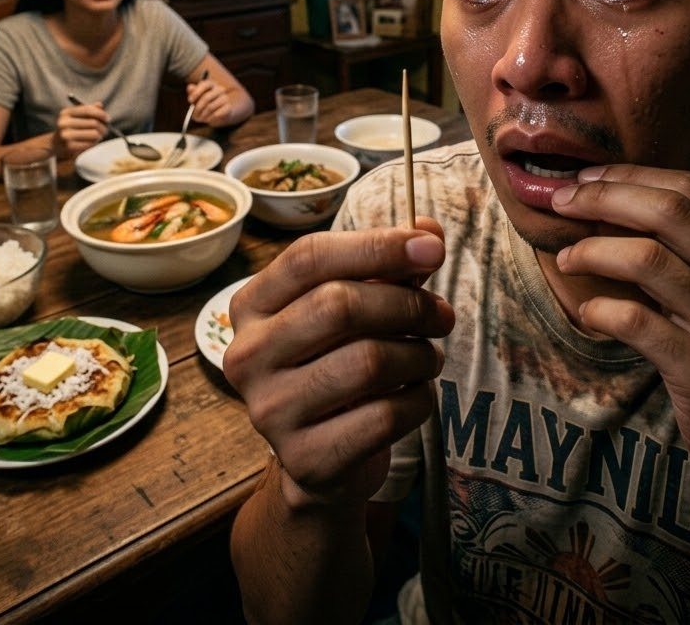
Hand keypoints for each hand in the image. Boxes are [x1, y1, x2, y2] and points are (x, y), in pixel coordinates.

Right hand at [54, 98, 108, 157]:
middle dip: (103, 126)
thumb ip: (88, 109)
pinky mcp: (69, 146)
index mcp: (66, 112)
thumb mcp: (77, 116)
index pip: (88, 110)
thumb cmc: (71, 128)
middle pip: (93, 123)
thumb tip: (100, 105)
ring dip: (100, 135)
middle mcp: (64, 123)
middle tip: (105, 130)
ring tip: (98, 136)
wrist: (56, 145)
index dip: (101, 114)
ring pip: (94, 133)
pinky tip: (91, 142)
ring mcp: (66, 135)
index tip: (108, 118)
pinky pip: (90, 143)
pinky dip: (94, 143)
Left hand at [187, 76, 232, 125]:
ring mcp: (225, 98)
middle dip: (198, 108)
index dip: (196, 93)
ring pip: (210, 107)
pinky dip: (210, 118)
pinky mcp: (228, 107)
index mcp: (211, 84)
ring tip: (201, 118)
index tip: (190, 100)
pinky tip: (209, 119)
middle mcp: (219, 89)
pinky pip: (216, 114)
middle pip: (206, 97)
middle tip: (194, 115)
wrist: (222, 112)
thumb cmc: (207, 103)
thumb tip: (190, 87)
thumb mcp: (198, 98)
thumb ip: (193, 92)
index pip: (204, 85)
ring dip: (203, 115)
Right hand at [223, 222, 451, 508]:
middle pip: (338, 305)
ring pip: (367, 361)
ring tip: (428, 357)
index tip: (431, 248)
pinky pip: (383, 416)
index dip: (376, 245)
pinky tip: (415, 396)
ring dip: (418, 355)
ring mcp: (270, 411)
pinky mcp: (305, 459)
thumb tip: (429, 230)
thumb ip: (388, 267)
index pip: (308, 257)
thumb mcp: (356, 308)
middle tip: (442, 315)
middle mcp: (247, 355)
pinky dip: (417, 400)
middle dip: (407, 304)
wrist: (321, 459)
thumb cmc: (338, 363)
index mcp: (251, 305)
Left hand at [551, 164, 689, 506]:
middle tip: (560, 202)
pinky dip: (599, 309)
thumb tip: (612, 208)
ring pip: (649, 259)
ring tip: (567, 258)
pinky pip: (637, 321)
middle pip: (669, 212)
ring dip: (593, 250)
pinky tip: (587, 314)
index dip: (630, 176)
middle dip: (603, 197)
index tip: (584, 177)